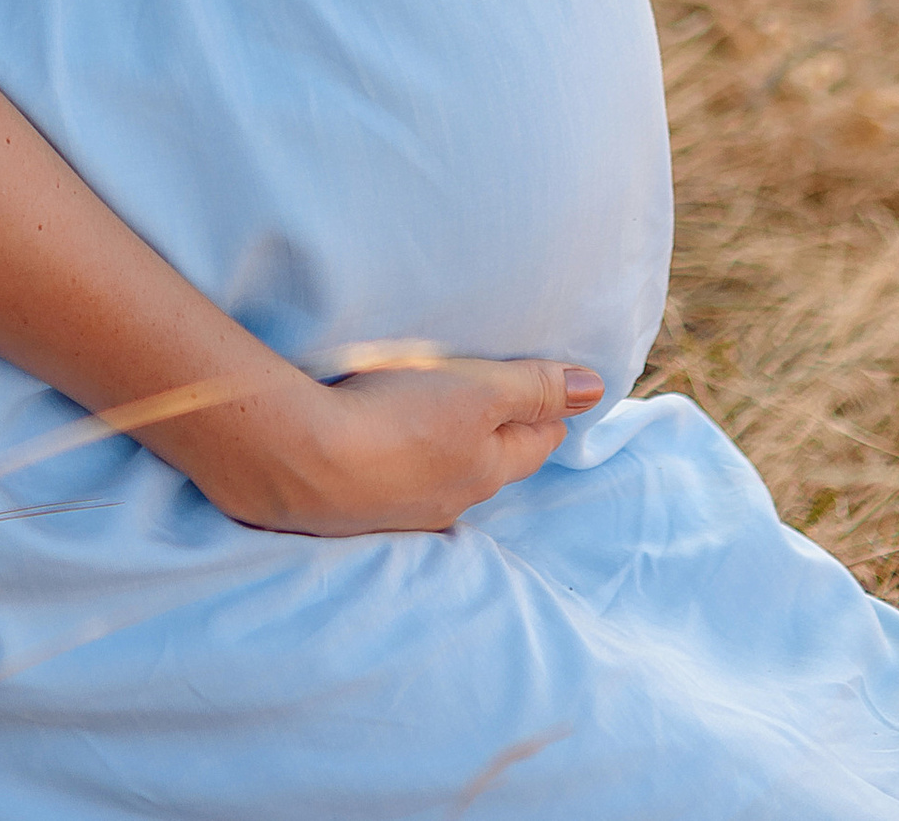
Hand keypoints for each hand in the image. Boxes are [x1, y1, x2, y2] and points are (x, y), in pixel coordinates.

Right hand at [192, 350, 604, 535]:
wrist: (301, 461)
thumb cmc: (397, 419)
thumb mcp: (477, 391)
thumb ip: (535, 387)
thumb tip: (597, 388)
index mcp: (488, 470)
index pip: (536, 440)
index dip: (549, 410)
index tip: (556, 391)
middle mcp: (453, 499)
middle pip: (492, 461)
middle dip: (502, 434)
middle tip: (503, 402)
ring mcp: (403, 510)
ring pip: (444, 475)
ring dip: (448, 449)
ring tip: (442, 420)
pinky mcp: (358, 506)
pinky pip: (398, 483)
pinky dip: (402, 462)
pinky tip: (386, 449)